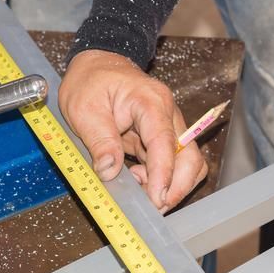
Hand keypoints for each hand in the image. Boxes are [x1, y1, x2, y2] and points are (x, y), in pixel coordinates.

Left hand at [59, 50, 206, 211]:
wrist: (96, 66)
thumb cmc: (90, 81)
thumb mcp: (84, 109)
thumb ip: (99, 141)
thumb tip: (109, 171)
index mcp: (150, 102)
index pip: (166, 142)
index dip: (164, 173)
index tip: (157, 198)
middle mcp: (166, 115)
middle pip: (190, 157)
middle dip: (176, 186)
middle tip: (152, 206)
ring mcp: (166, 127)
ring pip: (186, 165)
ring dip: (170, 186)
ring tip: (139, 191)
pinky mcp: (160, 139)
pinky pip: (170, 165)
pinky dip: (159, 180)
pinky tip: (136, 179)